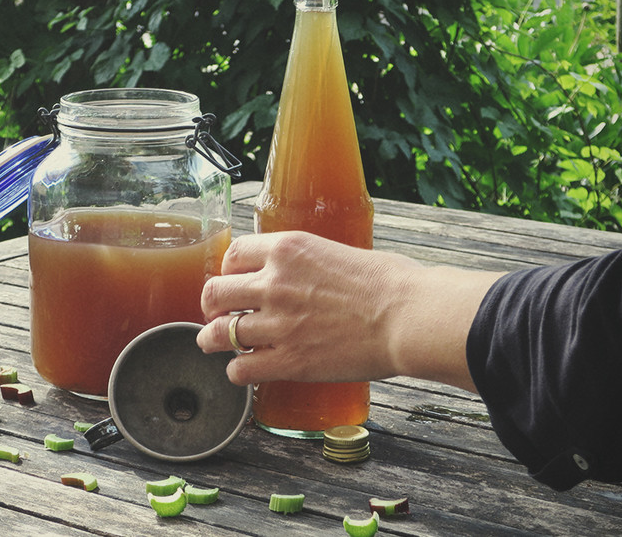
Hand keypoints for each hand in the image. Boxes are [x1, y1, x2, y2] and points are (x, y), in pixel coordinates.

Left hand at [197, 230, 502, 390]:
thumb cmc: (392, 283)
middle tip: (217, 314)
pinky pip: (241, 368)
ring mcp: (277, 324)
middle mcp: (274, 283)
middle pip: (214, 292)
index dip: (229, 269)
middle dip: (211, 305)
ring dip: (212, 340)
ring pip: (219, 333)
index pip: (234, 253)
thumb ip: (314, 263)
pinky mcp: (288, 361)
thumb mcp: (342, 252)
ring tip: (213, 344)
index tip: (233, 279)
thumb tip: (314, 273)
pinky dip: (237, 371)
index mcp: (288, 249)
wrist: (409, 317)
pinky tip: (244, 370)